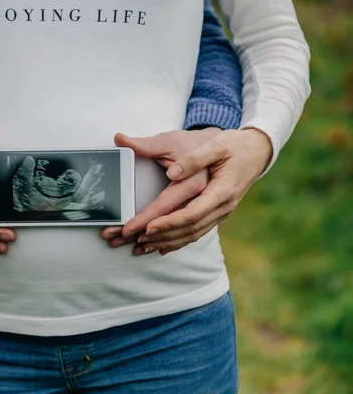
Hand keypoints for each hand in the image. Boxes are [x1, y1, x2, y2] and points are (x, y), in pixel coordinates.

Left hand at [135, 128, 272, 255]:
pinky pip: (196, 232)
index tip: (146, 227)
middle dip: (161, 236)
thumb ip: (194, 159)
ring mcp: (221, 212)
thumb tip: (173, 173)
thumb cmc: (235, 146)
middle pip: (189, 229)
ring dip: (166, 242)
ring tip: (141, 246)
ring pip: (192, 235)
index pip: (191, 213)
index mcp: (221, 191)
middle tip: (135, 238)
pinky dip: (177, 242)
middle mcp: (222, 206)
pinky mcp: (216, 213)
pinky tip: (160, 248)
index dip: (168, 223)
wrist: (257, 151)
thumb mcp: (216, 145)